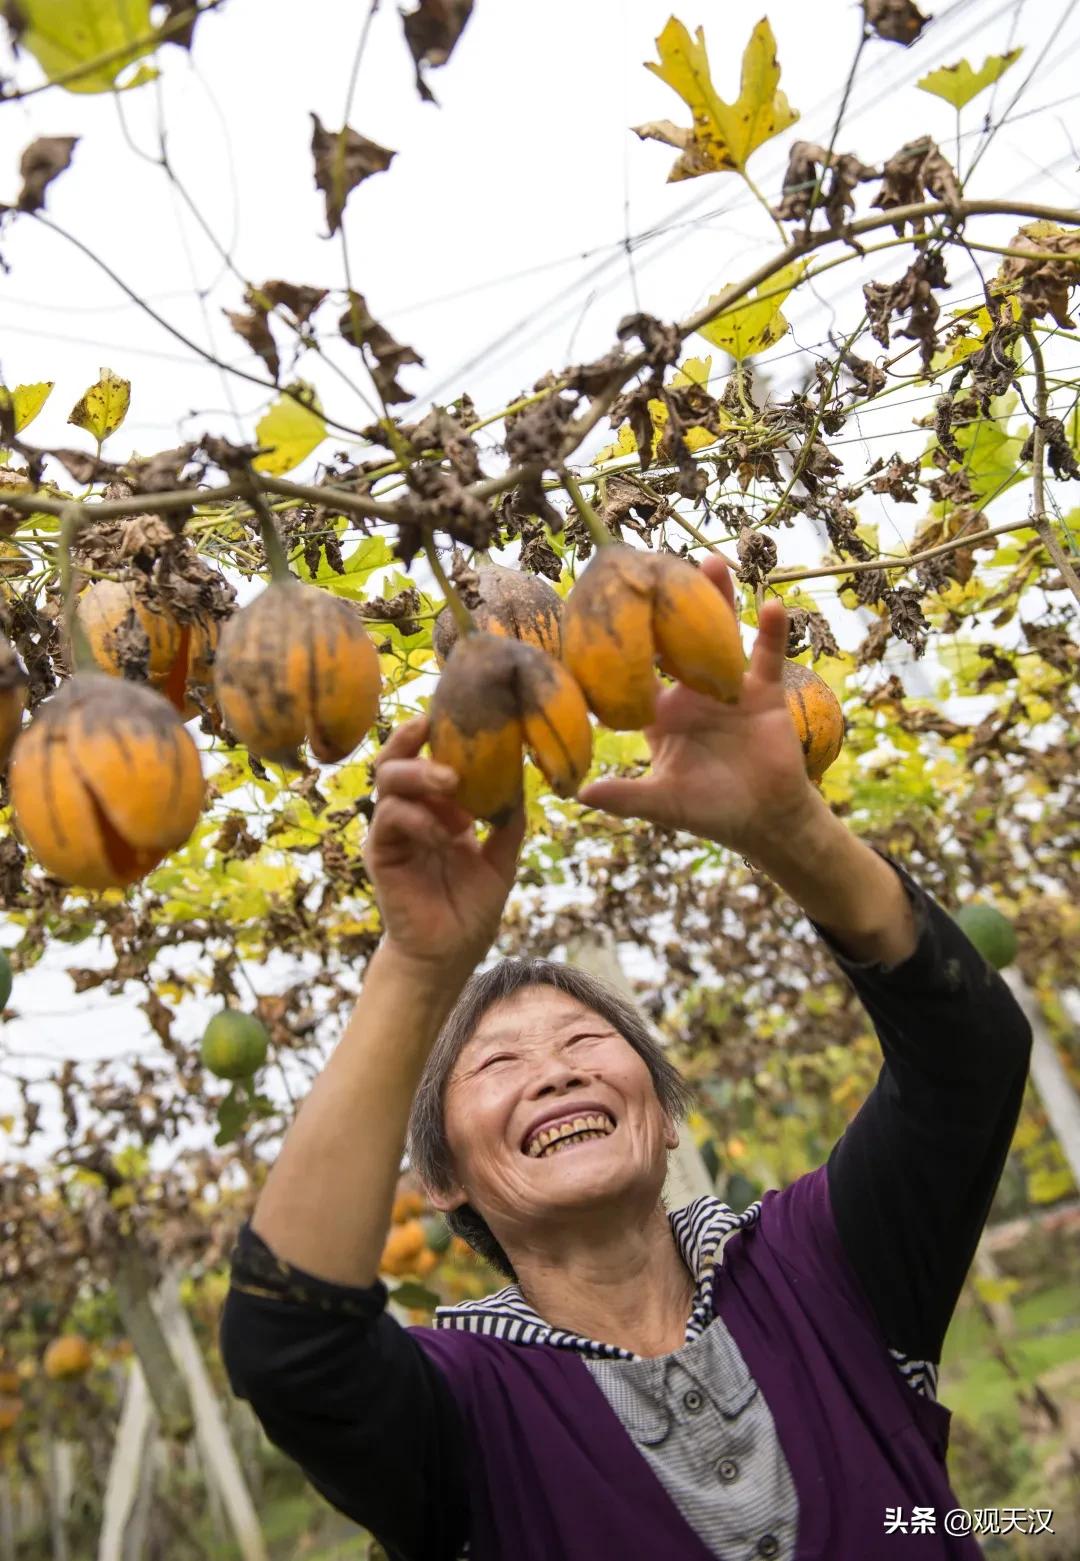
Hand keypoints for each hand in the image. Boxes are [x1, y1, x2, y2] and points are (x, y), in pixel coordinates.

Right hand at [362, 715, 524, 975]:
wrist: (448, 955)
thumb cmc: (470, 907)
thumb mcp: (501, 859)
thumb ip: (509, 822)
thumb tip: (523, 780)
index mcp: (434, 806)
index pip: (425, 756)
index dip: (434, 732)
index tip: (456, 713)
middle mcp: (408, 811)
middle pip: (397, 757)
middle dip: (418, 742)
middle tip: (449, 745)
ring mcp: (392, 830)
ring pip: (387, 780)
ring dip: (420, 776)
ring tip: (452, 785)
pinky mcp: (380, 854)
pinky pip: (389, 819)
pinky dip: (419, 819)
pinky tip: (445, 835)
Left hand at [576, 557, 818, 859]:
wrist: (764, 820)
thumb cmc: (708, 810)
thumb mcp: (663, 803)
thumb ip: (625, 797)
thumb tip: (579, 795)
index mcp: (660, 712)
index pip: (634, 671)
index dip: (620, 644)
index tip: (604, 609)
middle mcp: (690, 691)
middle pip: (677, 639)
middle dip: (669, 604)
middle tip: (654, 565)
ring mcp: (728, 686)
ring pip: (722, 635)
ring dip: (719, 598)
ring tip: (711, 562)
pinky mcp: (764, 691)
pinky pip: (768, 656)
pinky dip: (772, 632)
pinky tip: (772, 605)